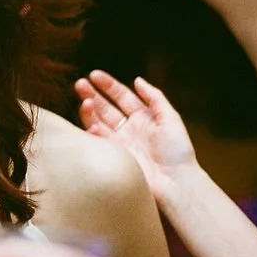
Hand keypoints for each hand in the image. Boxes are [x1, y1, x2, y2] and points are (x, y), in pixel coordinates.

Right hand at [75, 71, 196, 202]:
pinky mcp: (114, 157)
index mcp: (142, 117)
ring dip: (89, 111)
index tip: (93, 75)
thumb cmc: (177, 151)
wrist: (176, 182)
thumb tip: (137, 80)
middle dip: (92, 95)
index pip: (121, 96)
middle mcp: (128, 128)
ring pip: (98, 122)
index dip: (108, 85)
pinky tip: (92, 126)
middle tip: (79, 84)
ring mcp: (120, 143)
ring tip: (85, 101)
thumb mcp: (170, 118)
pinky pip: (99, 142)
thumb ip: (154, 97)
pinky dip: (92, 134)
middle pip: (106, 107)